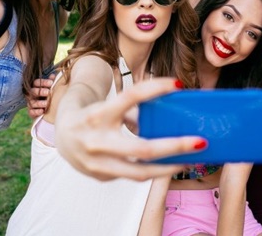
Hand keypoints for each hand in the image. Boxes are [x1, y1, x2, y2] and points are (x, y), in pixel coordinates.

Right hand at [26, 73, 54, 118]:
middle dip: (41, 91)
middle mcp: (31, 94)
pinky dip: (36, 112)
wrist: (45, 109)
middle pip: (33, 91)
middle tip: (48, 92)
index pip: (37, 82)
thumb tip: (53, 75)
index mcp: (35, 87)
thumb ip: (50, 82)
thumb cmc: (47, 95)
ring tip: (47, 103)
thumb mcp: (49, 88)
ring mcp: (30, 103)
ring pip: (32, 102)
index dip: (44, 82)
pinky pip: (31, 112)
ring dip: (39, 103)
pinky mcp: (31, 112)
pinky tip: (42, 111)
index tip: (51, 83)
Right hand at [56, 77, 207, 181]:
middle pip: (142, 148)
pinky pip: (132, 175)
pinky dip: (151, 169)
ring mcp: (97, 164)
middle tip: (200, 141)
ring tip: (190, 159)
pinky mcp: (101, 177)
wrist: (62, 136)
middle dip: (175, 146)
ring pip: (141, 172)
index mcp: (98, 114)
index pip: (130, 96)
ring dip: (169, 167)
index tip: (177, 83)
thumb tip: (166, 107)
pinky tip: (165, 163)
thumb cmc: (91, 115)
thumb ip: (131, 108)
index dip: (155, 88)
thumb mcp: (108, 106)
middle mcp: (96, 141)